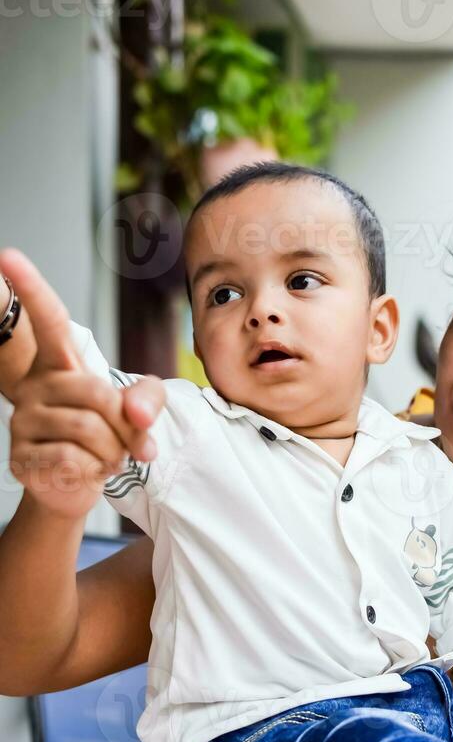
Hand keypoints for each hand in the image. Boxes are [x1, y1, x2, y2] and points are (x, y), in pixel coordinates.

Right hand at [0, 249, 165, 520]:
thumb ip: (148, 398)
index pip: (48, 319)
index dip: (30, 288)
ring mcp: (23, 421)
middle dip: (126, 426)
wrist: (76, 485)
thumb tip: (139, 415)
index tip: (7, 256)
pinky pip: (73, 460)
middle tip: (128, 443)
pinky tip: (87, 471)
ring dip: (113, 452)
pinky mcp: (22, 457)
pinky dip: (94, 471)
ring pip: (89, 431)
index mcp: (60, 363)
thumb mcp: (136, 411)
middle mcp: (35, 385)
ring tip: (106, 457)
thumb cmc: (103, 437)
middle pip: (98, 395)